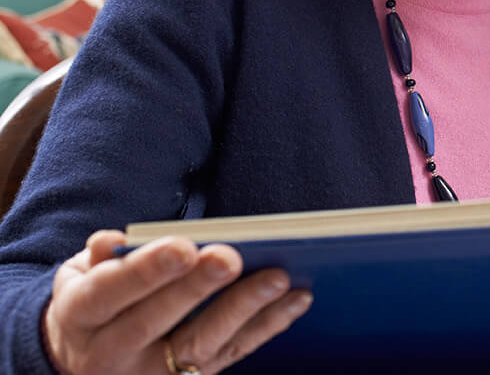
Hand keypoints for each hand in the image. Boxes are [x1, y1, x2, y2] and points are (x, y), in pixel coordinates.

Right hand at [43, 230, 311, 374]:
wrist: (81, 359)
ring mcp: (151, 373)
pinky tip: (296, 300)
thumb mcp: (79, 276)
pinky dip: (267, 326)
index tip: (184, 246)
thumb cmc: (94, 299)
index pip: (110, 292)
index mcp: (80, 316)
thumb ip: (98, 259)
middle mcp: (111, 353)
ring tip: (278, 278)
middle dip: (196, 289)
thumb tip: (111, 242)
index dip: (146, 270)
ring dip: (243, 310)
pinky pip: (231, 354)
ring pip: (199, 344)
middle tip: (230, 258)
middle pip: (155, 321)